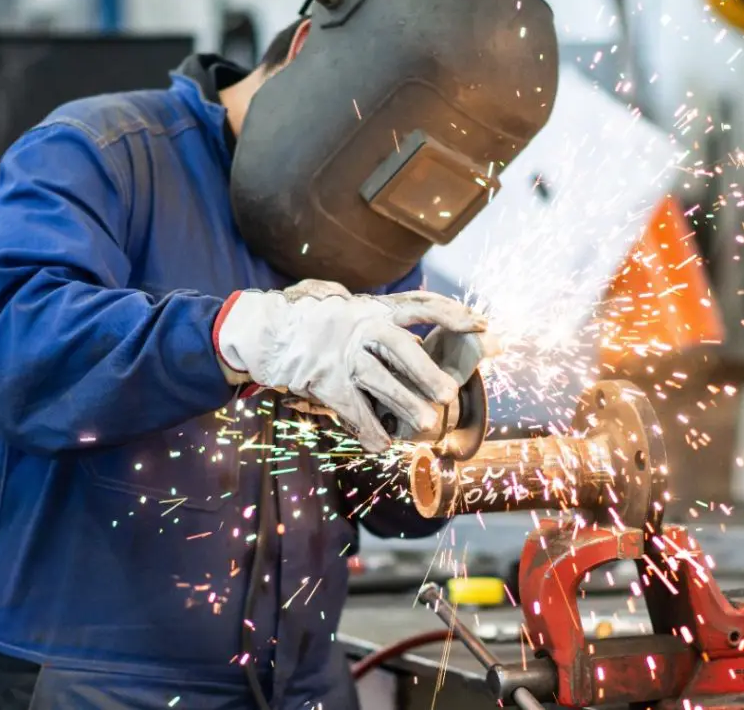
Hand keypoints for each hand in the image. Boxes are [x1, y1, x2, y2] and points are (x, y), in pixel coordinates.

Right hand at [214, 282, 485, 451]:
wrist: (261, 331)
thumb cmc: (306, 316)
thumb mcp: (339, 299)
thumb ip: (371, 307)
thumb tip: (410, 310)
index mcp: (371, 306)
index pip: (420, 306)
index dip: (453, 314)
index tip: (482, 325)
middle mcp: (360, 328)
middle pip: (405, 350)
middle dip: (430, 373)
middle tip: (451, 394)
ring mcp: (342, 356)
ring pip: (384, 385)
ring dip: (408, 409)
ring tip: (427, 426)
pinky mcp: (326, 383)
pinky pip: (355, 411)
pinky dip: (370, 431)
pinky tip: (382, 444)